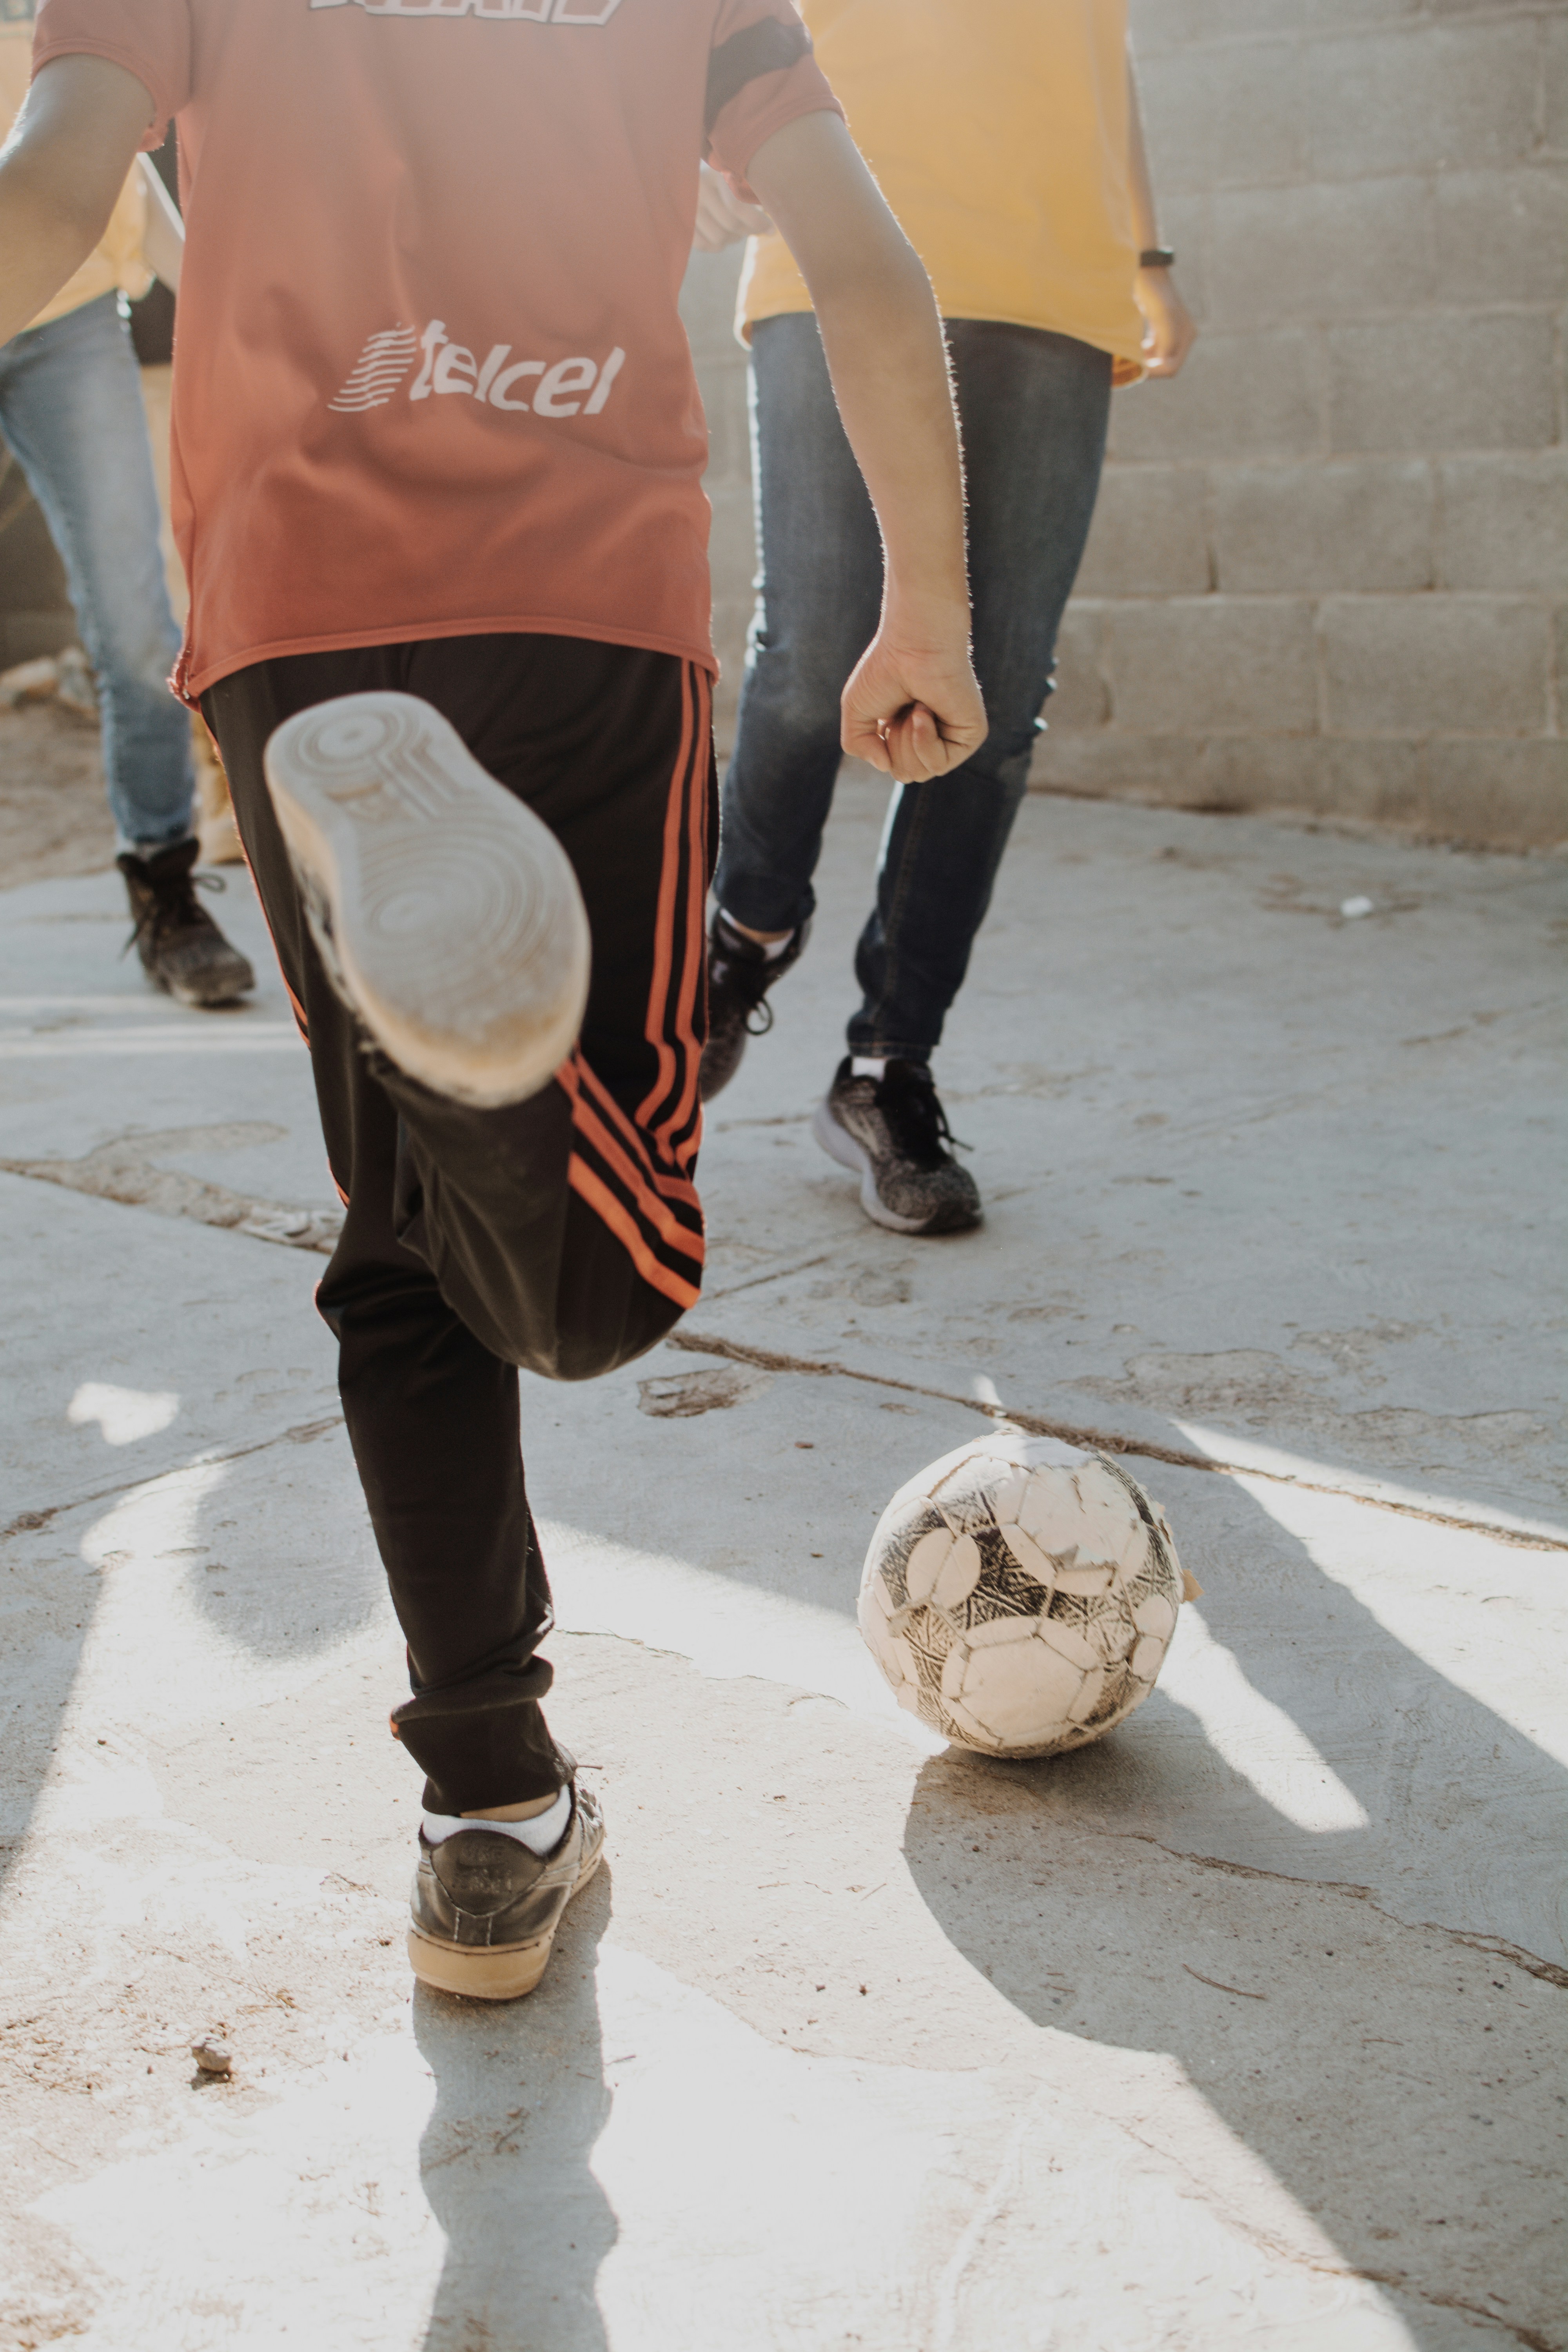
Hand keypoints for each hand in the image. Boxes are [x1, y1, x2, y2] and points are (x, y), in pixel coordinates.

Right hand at [693, 162, 772, 252]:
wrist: (692, 173)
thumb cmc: (732, 176)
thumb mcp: (744, 175)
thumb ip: (756, 193)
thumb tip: (772, 228)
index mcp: (717, 171)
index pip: (737, 207)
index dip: (758, 223)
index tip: (772, 230)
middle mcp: (699, 187)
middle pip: (730, 224)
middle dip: (748, 230)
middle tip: (757, 227)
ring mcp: (688, 206)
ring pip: (720, 238)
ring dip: (734, 237)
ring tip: (738, 227)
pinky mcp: (681, 223)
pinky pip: (706, 245)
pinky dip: (719, 245)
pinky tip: (724, 234)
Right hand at [841, 611, 986, 784]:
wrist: (913, 644)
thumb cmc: (885, 669)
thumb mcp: (856, 712)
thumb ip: (858, 745)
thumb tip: (885, 766)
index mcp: (911, 732)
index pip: (894, 766)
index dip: (882, 743)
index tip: (887, 710)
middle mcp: (936, 736)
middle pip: (905, 775)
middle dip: (893, 744)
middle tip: (901, 708)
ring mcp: (954, 737)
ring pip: (920, 773)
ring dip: (906, 740)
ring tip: (915, 706)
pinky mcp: (971, 736)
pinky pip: (939, 764)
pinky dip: (923, 740)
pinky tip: (924, 710)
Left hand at [1134, 266, 1196, 377]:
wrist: (1145, 270)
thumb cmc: (1152, 290)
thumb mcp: (1160, 313)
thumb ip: (1167, 337)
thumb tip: (1167, 360)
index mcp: (1186, 334)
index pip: (1171, 366)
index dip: (1154, 372)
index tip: (1136, 370)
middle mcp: (1182, 337)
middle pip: (1165, 366)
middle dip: (1148, 369)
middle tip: (1129, 366)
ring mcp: (1172, 335)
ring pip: (1158, 361)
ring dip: (1143, 363)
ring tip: (1127, 357)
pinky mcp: (1160, 332)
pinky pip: (1152, 353)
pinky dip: (1141, 355)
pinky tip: (1130, 349)